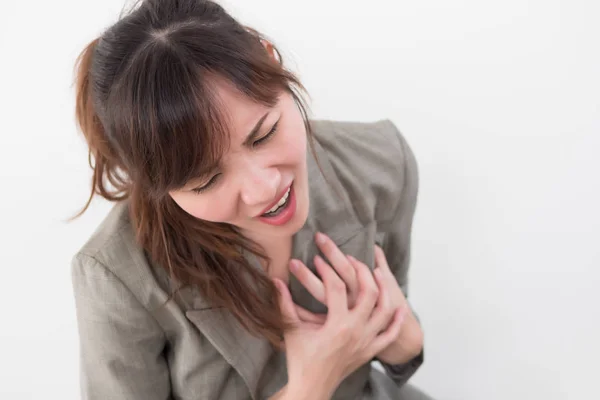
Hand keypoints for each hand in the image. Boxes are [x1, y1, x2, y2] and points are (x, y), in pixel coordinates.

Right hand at [273, 249, 405, 396]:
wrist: (311, 388)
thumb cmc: (300, 359)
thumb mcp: (291, 329)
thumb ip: (283, 303)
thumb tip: (274, 280)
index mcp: (336, 325)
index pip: (336, 287)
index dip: (326, 269)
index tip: (317, 259)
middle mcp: (356, 331)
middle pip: (369, 292)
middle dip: (362, 270)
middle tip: (352, 258)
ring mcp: (366, 342)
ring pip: (385, 310)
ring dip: (384, 289)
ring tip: (378, 273)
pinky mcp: (370, 351)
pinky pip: (390, 335)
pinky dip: (397, 320)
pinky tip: (400, 307)